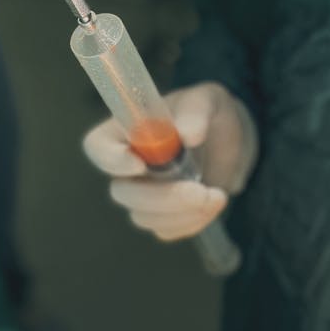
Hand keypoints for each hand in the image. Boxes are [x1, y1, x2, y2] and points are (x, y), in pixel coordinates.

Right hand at [83, 82, 257, 240]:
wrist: (231, 142)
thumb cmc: (208, 114)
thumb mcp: (208, 101)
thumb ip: (196, 113)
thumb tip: (188, 134)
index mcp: (125, 130)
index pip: (98, 147)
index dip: (111, 160)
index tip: (141, 164)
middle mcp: (127, 165)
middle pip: (122, 192)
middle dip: (160, 198)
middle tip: (199, 192)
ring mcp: (143, 194)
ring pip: (143, 217)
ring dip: (182, 213)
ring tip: (217, 195)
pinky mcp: (163, 215)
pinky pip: (166, 230)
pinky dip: (192, 222)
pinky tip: (214, 202)